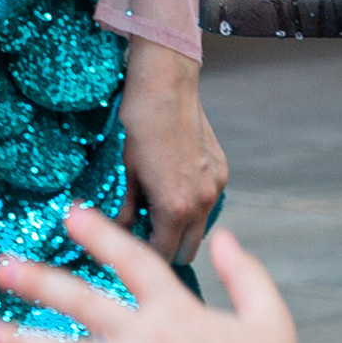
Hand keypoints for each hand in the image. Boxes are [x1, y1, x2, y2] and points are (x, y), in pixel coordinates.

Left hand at [113, 38, 225, 266]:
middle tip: (142, 238)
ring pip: (201, 227)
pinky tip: (173, 188)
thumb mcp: (126, 172)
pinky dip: (193, 206)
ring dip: (182, 230)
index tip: (129, 253)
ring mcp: (216, 185)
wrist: (167, 84)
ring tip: (157, 212)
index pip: (162, 256)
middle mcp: (202, 202)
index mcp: (175, 208)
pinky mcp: (222, 170)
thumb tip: (119, 233)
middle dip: (166, 250)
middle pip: (188, 251)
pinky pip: (208, 202)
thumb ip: (127, 211)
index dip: (143, 258)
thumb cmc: (139, 125)